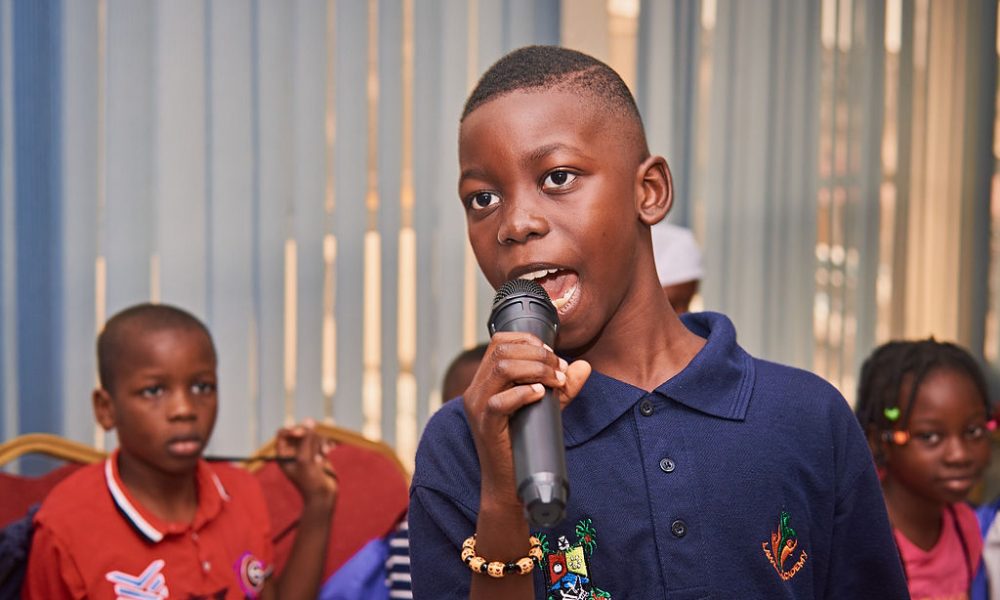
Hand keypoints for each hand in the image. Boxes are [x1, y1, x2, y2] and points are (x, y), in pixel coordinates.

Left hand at [275, 418, 338, 508]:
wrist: (323, 496)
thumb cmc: (309, 481)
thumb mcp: (304, 459)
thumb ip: (306, 439)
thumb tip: (309, 420)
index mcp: (283, 455)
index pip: (283, 433)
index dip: (292, 430)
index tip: (301, 433)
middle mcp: (294, 452)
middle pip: (300, 432)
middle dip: (310, 438)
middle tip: (316, 449)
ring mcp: (307, 452)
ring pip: (313, 435)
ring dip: (319, 442)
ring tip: (322, 455)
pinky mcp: (319, 453)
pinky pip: (322, 440)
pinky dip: (326, 444)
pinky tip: (329, 451)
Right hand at [462, 332, 590, 502]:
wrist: (509, 485)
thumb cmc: (524, 445)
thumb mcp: (547, 408)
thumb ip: (563, 387)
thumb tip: (584, 365)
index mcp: (485, 381)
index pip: (498, 342)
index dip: (527, 340)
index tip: (552, 354)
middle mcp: (476, 390)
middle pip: (501, 351)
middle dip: (537, 354)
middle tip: (560, 368)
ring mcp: (477, 408)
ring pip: (500, 369)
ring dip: (535, 369)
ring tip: (555, 380)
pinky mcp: (485, 426)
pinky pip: (499, 402)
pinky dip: (523, 393)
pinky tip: (540, 395)